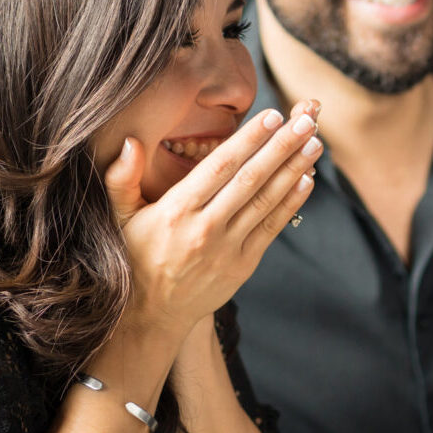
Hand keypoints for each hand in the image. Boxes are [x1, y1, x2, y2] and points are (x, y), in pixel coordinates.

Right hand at [103, 102, 321, 339]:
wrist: (150, 315)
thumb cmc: (135, 257)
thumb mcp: (118, 217)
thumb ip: (122, 178)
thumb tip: (131, 143)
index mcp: (177, 210)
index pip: (220, 167)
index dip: (248, 140)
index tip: (271, 116)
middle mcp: (205, 228)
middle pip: (250, 180)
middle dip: (281, 148)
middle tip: (306, 123)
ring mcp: (227, 249)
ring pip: (266, 202)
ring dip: (293, 171)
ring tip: (314, 144)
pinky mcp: (242, 266)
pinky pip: (270, 229)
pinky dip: (290, 204)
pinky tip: (306, 181)